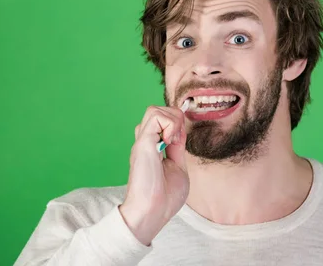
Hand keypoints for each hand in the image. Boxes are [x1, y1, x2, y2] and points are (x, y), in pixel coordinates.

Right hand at [118, 105, 188, 245]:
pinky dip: (169, 124)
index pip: (162, 121)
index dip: (176, 125)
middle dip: (175, 119)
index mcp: (152, 148)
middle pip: (158, 111)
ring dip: (172, 121)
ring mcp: (143, 142)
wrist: (153, 213)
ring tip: (172, 141)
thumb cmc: (165, 198)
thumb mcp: (178, 167)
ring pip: (155, 109)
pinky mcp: (143, 143)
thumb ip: (177, 148)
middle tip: (176, 141)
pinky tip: (168, 143)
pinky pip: (156, 116)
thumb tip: (179, 131)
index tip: (179, 143)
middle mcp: (145, 142)